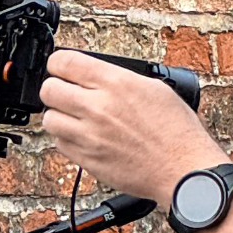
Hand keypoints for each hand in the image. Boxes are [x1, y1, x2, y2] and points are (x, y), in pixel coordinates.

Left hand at [38, 50, 225, 209]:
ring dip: (59, 116)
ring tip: (75, 118)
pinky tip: (84, 137)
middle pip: (49, 90)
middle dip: (56, 89)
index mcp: (116, 83)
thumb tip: (96, 74)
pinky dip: (67, 139)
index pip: (64, 62)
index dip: (59, 63)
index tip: (62, 68)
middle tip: (66, 93)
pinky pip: (60, 144)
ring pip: (49, 118)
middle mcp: (98, 108)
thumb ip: (119, 79)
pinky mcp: (88, 160)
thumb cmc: (177, 132)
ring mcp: (90, 136)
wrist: (183, 170)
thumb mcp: (153, 89)